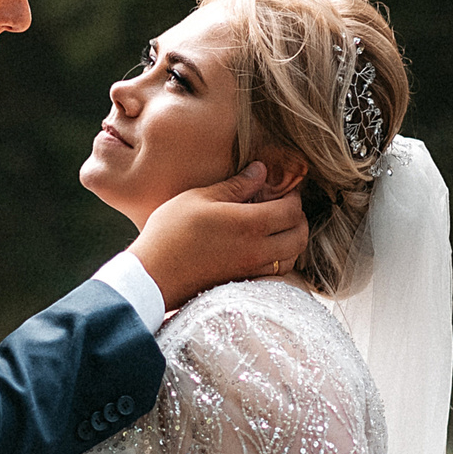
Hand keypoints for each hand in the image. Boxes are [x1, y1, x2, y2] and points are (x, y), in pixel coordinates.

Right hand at [130, 163, 308, 307]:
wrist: (153, 277)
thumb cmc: (170, 233)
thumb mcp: (198, 199)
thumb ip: (234, 185)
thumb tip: (260, 171)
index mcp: (249, 224)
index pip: (291, 209)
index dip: (292, 196)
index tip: (284, 187)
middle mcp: (257, 250)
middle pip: (299, 236)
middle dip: (299, 218)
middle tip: (285, 206)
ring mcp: (251, 270)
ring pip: (291, 257)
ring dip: (291, 240)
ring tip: (277, 227)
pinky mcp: (242, 282)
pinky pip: (275, 272)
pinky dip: (278, 258)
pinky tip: (262, 247)